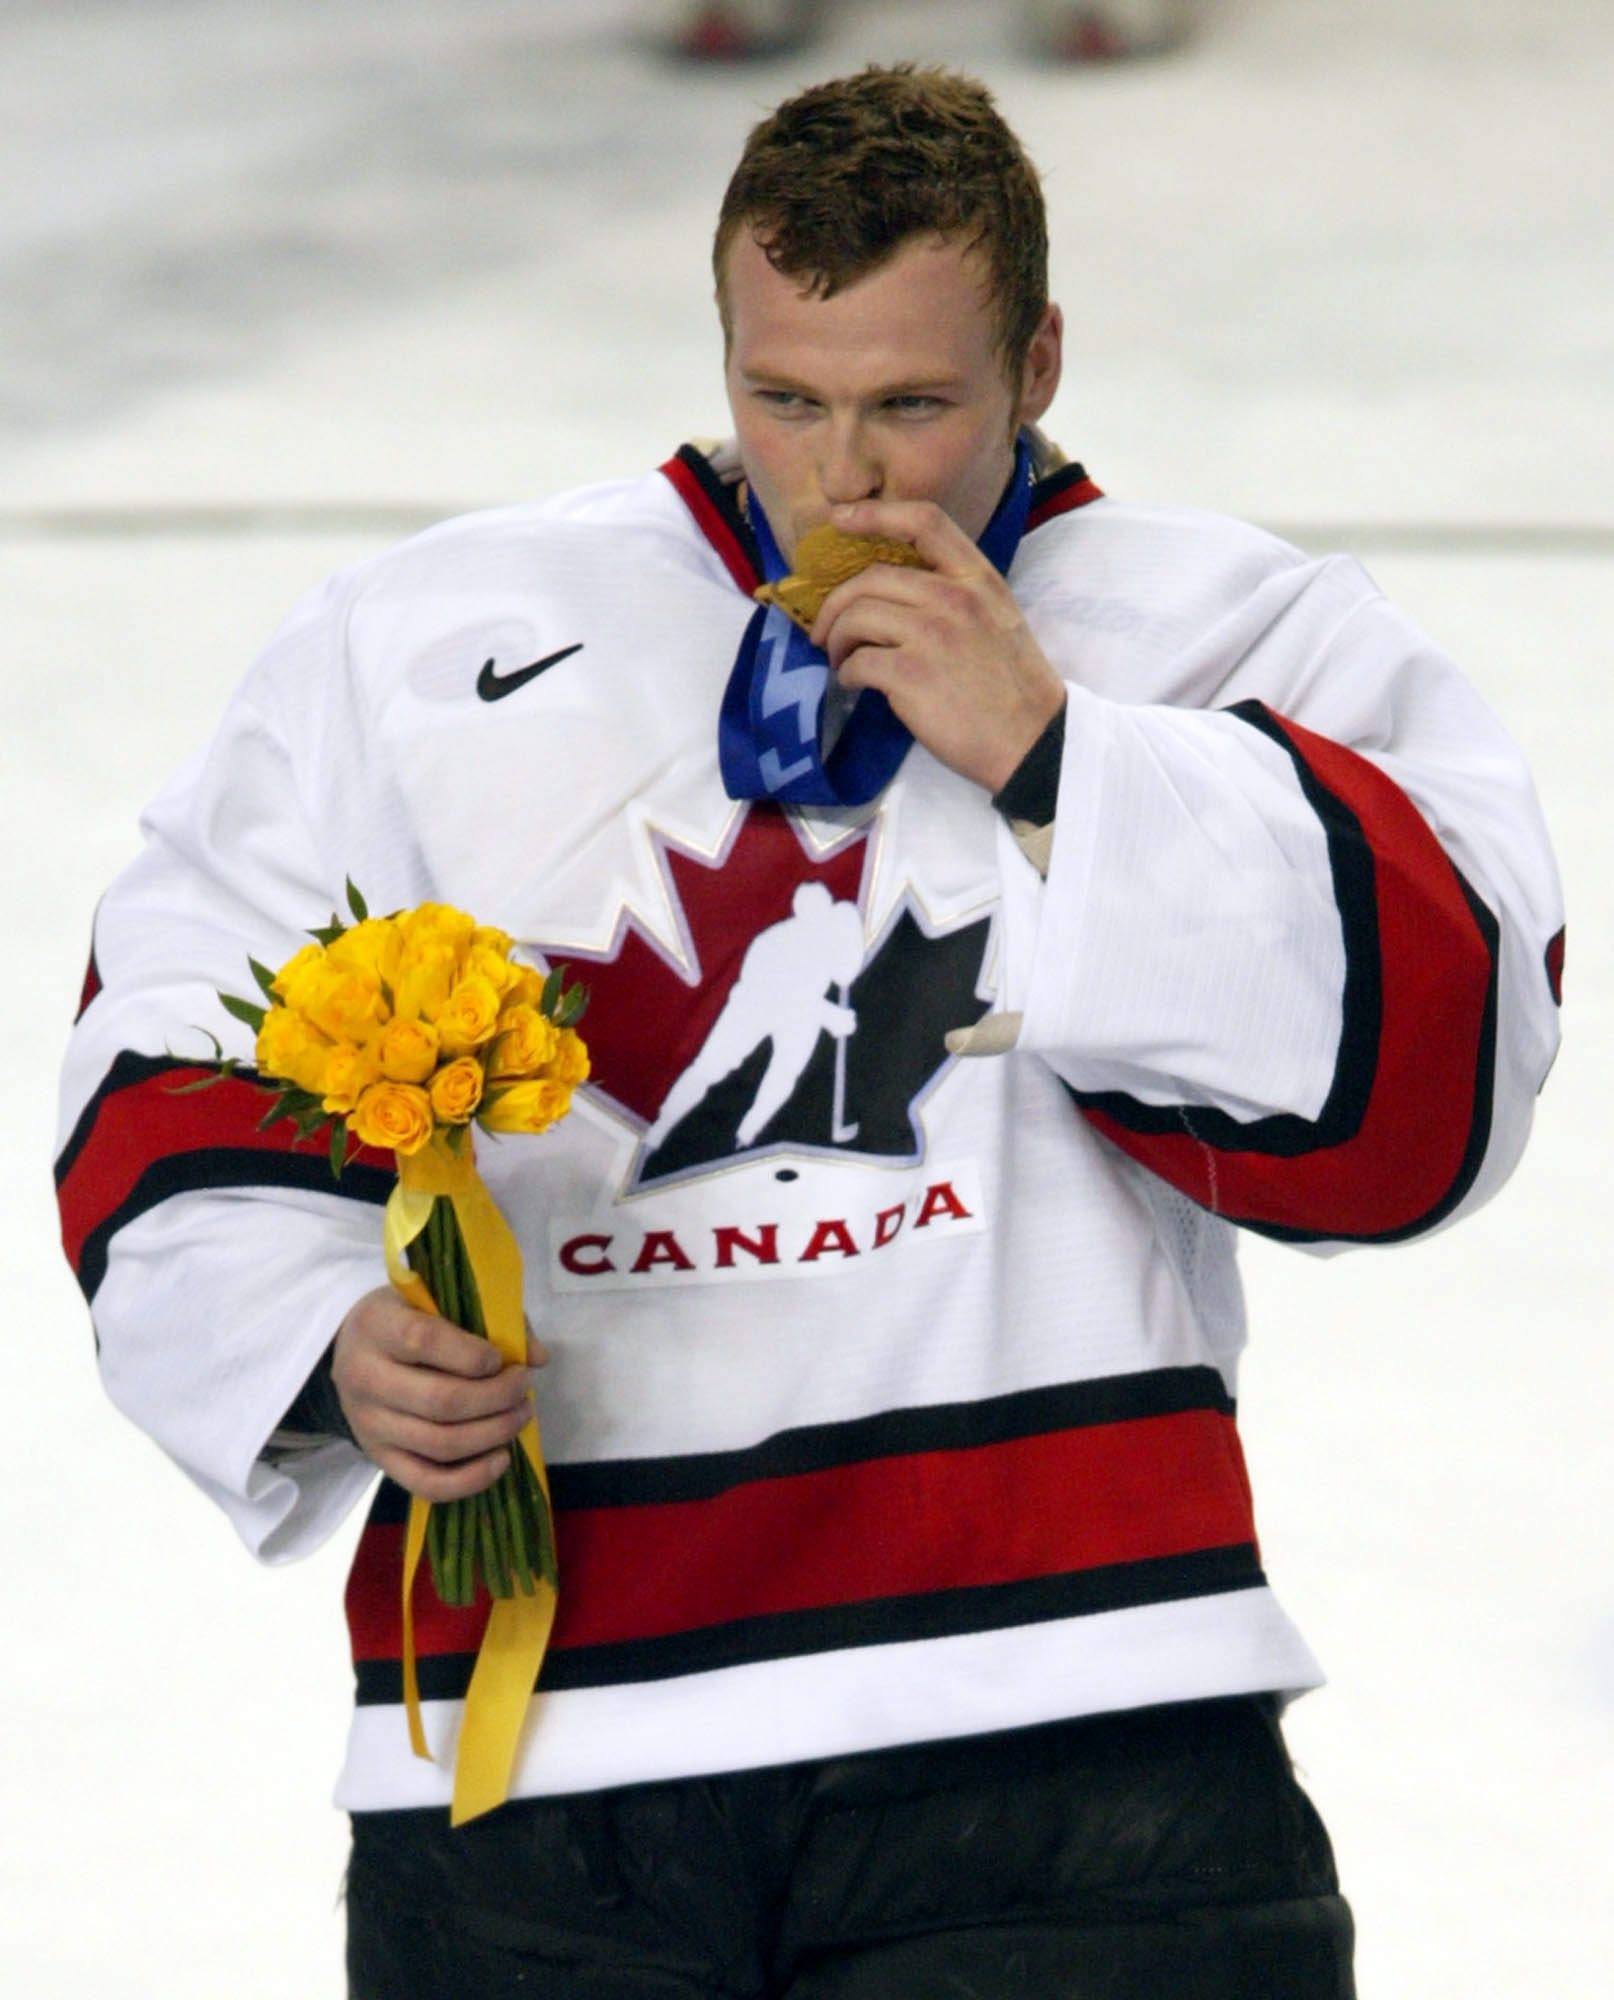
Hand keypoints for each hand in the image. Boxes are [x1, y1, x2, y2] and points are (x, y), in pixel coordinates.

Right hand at [331, 1286, 546, 1502]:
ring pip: (441, 1443)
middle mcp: (365, 1378)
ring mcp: (369, 1424)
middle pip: (441, 1401)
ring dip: (495, 1433)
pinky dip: (471, 1479)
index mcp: (377, 1326)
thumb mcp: (438, 1300)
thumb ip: (490, 1319)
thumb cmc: (409, 1318)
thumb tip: (537, 1357)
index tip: (500, 1358)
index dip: (472, 1354)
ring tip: (520, 1414)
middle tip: (523, 1386)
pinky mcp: (380, 1459)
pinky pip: (427, 1483)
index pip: (423, 1340)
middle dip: (498, 1397)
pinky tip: (502, 1458)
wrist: (353, 1351)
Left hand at [811, 498, 1065, 794]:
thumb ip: (956, 594)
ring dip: (836, 640)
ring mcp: (932, 635)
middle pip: (871, 578)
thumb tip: (894, 595)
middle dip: (835, 604)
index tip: (840, 520)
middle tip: (826, 631)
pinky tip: (854, 685)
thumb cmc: (1013, 685)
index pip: (923, 521)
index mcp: (978, 578)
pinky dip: (847, 674)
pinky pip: (857, 662)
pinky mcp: (911, 675)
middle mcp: (954, 597)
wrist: (1034, 740)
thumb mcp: (998, 617)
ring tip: (841, 661)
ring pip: (856, 617)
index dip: (875, 514)